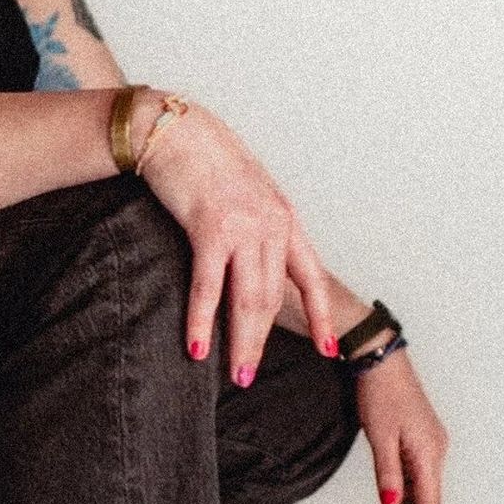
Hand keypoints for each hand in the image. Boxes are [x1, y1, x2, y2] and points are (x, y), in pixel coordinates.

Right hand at [132, 96, 338, 379]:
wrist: (174, 127)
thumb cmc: (203, 158)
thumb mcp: (245, 191)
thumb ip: (256, 224)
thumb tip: (255, 258)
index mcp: (283, 218)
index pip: (311, 277)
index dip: (321, 316)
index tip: (328, 348)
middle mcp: (271, 225)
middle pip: (273, 298)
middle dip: (261, 341)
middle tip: (249, 376)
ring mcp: (242, 227)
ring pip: (247, 300)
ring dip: (241, 343)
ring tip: (237, 375)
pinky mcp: (209, 228)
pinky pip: (207, 287)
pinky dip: (201, 321)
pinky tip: (196, 347)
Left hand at [354, 348, 446, 503]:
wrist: (380, 358)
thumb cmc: (379, 393)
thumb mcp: (380, 436)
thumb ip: (388, 474)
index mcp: (429, 453)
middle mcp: (435, 451)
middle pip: (426, 502)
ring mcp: (429, 445)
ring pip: (420, 492)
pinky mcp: (419, 440)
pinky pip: (415, 477)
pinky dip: (404, 498)